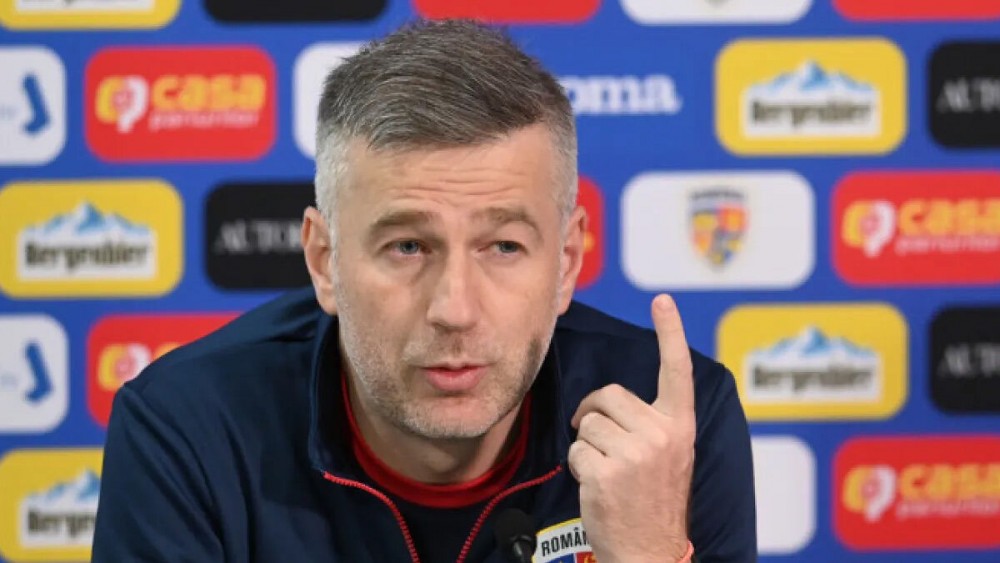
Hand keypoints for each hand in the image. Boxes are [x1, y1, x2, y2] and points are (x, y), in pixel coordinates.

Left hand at [568, 294, 694, 562]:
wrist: (650, 553)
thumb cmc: (652, 504)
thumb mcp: (668, 458)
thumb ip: (652, 425)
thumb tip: (612, 402)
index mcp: (681, 427)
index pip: (676, 371)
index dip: (670, 332)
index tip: (663, 300)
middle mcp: (662, 435)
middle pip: (609, 395)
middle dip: (595, 414)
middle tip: (603, 442)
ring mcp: (635, 453)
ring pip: (587, 422)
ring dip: (587, 445)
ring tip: (608, 473)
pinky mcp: (606, 471)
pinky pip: (575, 449)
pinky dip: (578, 466)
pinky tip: (598, 488)